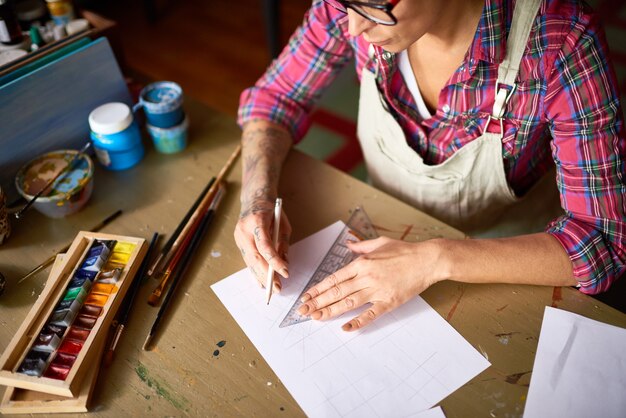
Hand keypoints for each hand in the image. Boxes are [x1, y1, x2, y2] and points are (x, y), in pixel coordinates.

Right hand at [234, 199, 290, 291]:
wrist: (254, 197)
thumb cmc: (272, 210)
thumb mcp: (283, 224)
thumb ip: (283, 243)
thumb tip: (285, 263)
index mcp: (257, 221)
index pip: (265, 246)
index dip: (275, 261)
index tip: (285, 272)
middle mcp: (244, 229)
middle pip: (255, 257)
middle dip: (267, 275)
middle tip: (278, 288)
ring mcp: (238, 236)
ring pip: (249, 260)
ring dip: (260, 276)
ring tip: (271, 289)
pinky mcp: (238, 241)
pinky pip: (247, 259)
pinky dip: (254, 271)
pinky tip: (260, 282)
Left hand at [297, 237, 442, 330]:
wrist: (427, 260)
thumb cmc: (405, 250)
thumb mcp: (380, 242)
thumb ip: (361, 245)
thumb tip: (348, 244)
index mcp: (361, 263)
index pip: (334, 278)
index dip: (318, 289)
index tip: (306, 296)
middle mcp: (366, 277)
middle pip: (336, 292)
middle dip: (317, 302)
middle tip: (303, 311)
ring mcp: (377, 291)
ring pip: (348, 303)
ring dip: (330, 311)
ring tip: (315, 318)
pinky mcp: (389, 302)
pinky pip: (370, 314)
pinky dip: (357, 322)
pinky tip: (345, 328)